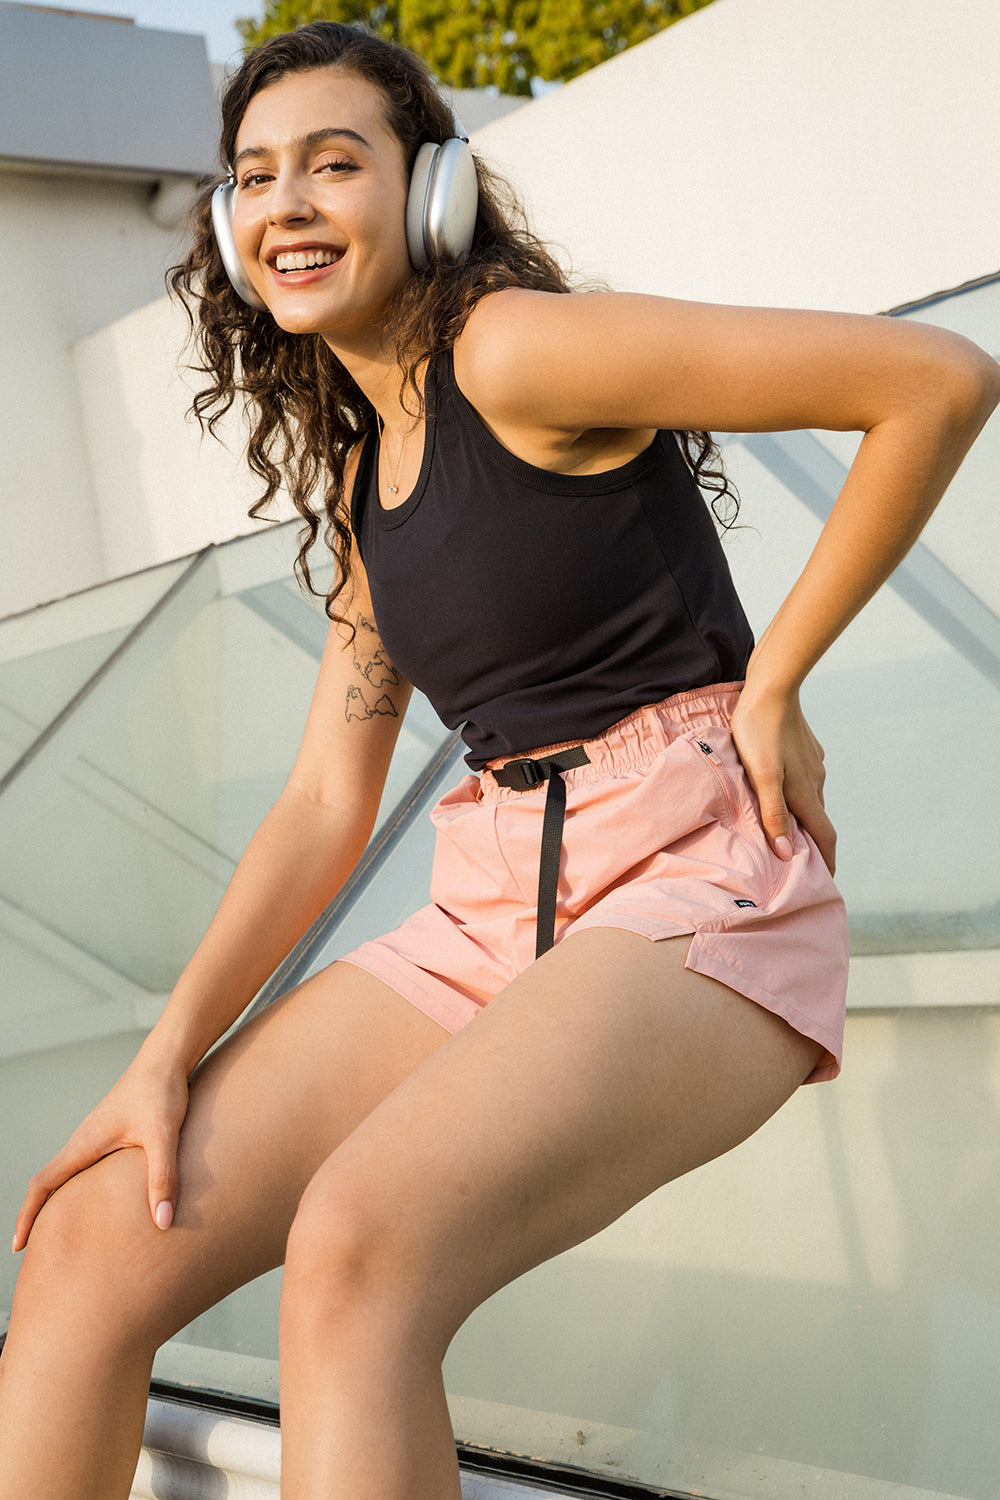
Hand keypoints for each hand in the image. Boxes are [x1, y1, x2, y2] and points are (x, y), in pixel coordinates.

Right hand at [12, 1052, 189, 1251]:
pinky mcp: (113, 1134)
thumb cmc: (162, 1092)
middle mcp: (85, 1141)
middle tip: (36, 1252)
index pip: (42, 1184)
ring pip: (67, 1175)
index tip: (18, 1245)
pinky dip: (80, 1189)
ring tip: (62, 1234)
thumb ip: (163, 1177)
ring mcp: (97, 1137)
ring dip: (58, 1202)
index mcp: (85, 1144)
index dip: (27, 1215)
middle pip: (49, 1184)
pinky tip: (98, 1202)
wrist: (168, 1059)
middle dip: (38, 1216)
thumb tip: (163, 1222)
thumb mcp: (164, 1136)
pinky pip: (86, 1167)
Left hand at [730, 683, 836, 875]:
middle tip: (800, 864)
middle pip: (817, 820)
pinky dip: (796, 794)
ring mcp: (812, 763)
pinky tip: (780, 791)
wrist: (773, 687)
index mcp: (804, 792)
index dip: (826, 861)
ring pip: (809, 799)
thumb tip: (786, 853)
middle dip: (812, 844)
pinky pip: (804, 779)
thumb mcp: (761, 776)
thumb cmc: (760, 731)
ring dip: (802, 818)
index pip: (823, 836)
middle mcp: (814, 781)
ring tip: (786, 831)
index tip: (826, 882)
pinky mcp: (805, 749)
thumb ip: (773, 814)